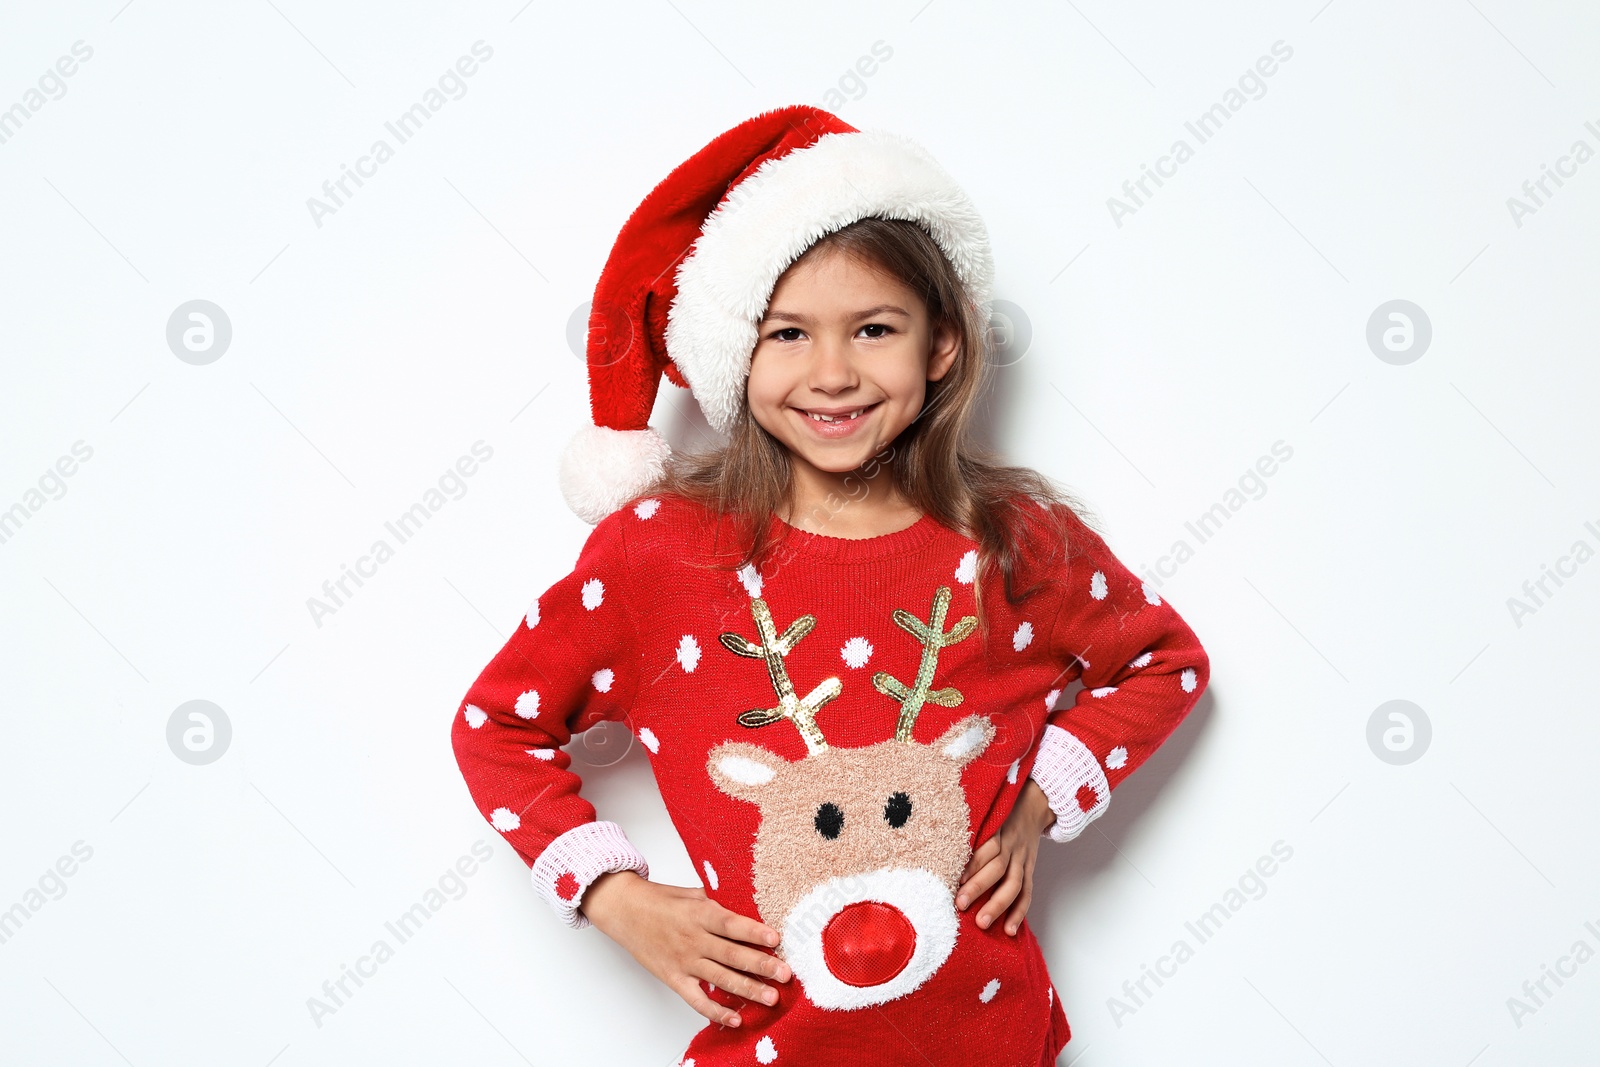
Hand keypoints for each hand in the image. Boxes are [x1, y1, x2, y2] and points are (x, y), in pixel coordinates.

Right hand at [581, 870, 791, 1027]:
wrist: (624, 910)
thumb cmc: (658, 900)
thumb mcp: (691, 893)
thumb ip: (716, 904)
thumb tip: (745, 909)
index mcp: (699, 914)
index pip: (731, 924)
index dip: (754, 932)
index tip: (776, 939)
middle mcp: (693, 939)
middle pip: (732, 954)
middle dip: (761, 965)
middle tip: (785, 974)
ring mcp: (684, 961)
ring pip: (720, 979)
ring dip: (748, 990)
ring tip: (771, 997)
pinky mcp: (674, 978)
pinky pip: (697, 999)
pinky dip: (716, 1011)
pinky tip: (735, 1019)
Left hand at [955, 778, 1056, 935]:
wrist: (1035, 804)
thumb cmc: (1000, 810)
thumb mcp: (986, 811)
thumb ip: (968, 824)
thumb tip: (936, 838)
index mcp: (997, 828)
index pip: (986, 847)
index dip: (972, 864)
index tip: (955, 880)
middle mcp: (1011, 844)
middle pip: (997, 867)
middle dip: (979, 887)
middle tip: (961, 905)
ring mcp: (1022, 858)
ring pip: (1014, 883)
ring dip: (998, 905)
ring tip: (982, 923)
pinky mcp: (1029, 869)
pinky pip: (1027, 892)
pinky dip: (1019, 912)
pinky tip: (1009, 929)